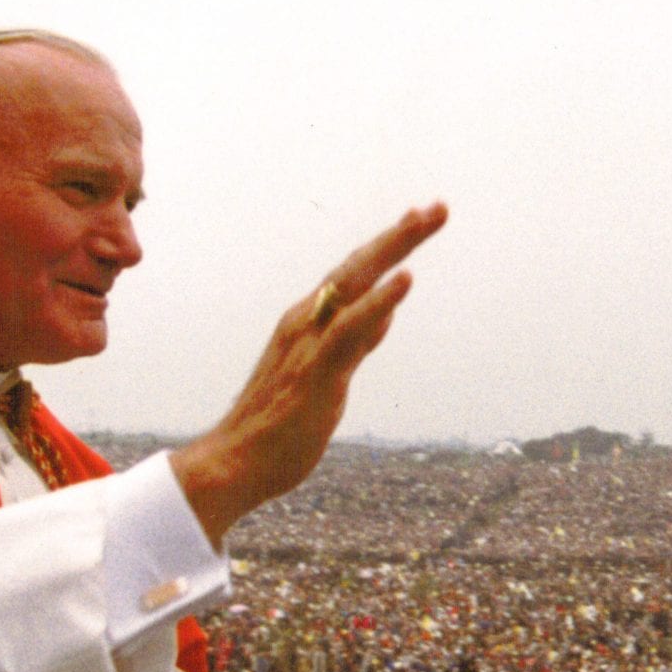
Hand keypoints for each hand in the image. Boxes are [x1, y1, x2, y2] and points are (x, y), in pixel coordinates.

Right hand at [171, 204, 447, 545]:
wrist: (234, 463)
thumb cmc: (278, 429)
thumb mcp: (328, 376)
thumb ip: (355, 343)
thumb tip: (385, 314)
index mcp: (307, 323)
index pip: (354, 275)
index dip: (388, 248)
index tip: (420, 220)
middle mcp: (306, 321)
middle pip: (358, 266)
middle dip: (399, 235)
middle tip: (437, 207)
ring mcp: (310, 341)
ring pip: (355, 282)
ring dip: (393, 248)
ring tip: (425, 219)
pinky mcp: (316, 368)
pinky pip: (352, 327)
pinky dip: (380, 300)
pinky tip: (406, 278)